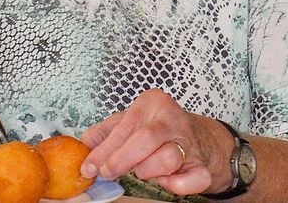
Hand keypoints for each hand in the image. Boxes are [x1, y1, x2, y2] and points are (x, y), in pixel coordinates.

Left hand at [80, 89, 232, 195]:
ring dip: (148, 171)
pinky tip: (165, 181)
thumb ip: (103, 132)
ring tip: (143, 169)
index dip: (104, 151)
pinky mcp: (202, 164)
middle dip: (121, 161)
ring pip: (167, 159)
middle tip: (109, 172)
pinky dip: (178, 185)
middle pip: (145, 140)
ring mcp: (189, 141)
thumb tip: (85, 145)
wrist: (194, 137)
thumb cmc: (154, 127)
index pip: (125, 127)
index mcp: (152, 102)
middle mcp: (172, 119)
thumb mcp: (127, 122)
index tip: (90, 167)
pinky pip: (194, 178)